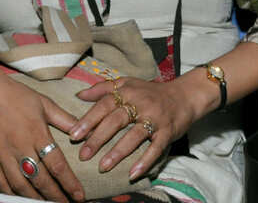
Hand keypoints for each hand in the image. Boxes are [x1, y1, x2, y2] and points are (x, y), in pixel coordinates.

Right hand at [0, 61, 85, 201]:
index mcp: (37, 132)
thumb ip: (63, 118)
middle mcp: (20, 146)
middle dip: (55, 196)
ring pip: (21, 185)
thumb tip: (81, 131)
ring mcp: (2, 154)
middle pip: (41, 180)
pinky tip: (20, 198)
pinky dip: (10, 194)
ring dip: (35, 199)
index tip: (79, 196)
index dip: (69, 183)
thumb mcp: (43, 102)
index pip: (57, 164)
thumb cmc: (15, 94)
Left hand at [69, 77, 197, 179]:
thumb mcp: (127, 83)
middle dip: (98, 138)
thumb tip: (79, 94)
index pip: (104, 104)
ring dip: (118, 152)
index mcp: (127, 91)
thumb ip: (103, 88)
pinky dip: (145, 162)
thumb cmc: (150, 92)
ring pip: (134, 136)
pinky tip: (132, 174)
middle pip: (116, 120)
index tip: (73, 134)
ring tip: (103, 167)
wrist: (184, 95)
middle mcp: (140, 103)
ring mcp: (155, 118)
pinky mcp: (167, 132)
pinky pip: (155, 148)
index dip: (88, 119)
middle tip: (83, 154)